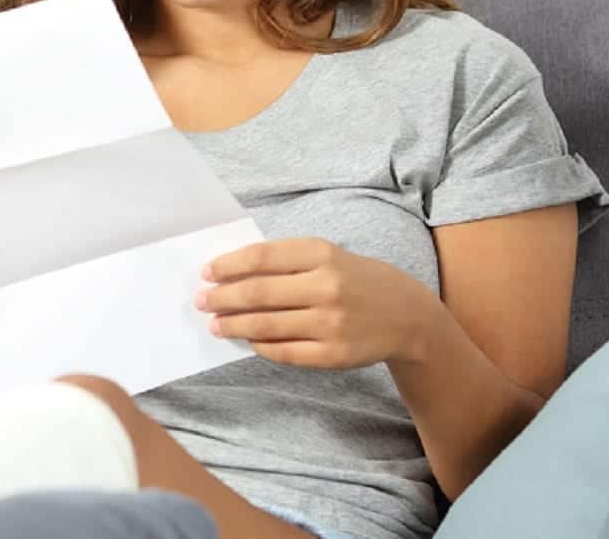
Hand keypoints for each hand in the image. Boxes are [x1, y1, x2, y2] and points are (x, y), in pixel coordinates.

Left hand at [197, 238, 433, 369]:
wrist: (407, 315)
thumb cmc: (357, 280)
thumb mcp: (329, 256)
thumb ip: (286, 262)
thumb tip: (233, 275)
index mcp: (322, 254)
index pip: (261, 258)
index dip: (228, 266)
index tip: (206, 273)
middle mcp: (326, 287)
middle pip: (258, 293)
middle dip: (222, 298)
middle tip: (201, 301)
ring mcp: (330, 323)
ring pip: (266, 326)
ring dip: (233, 325)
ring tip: (215, 324)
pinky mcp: (333, 355)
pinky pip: (284, 352)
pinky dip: (260, 346)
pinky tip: (248, 340)